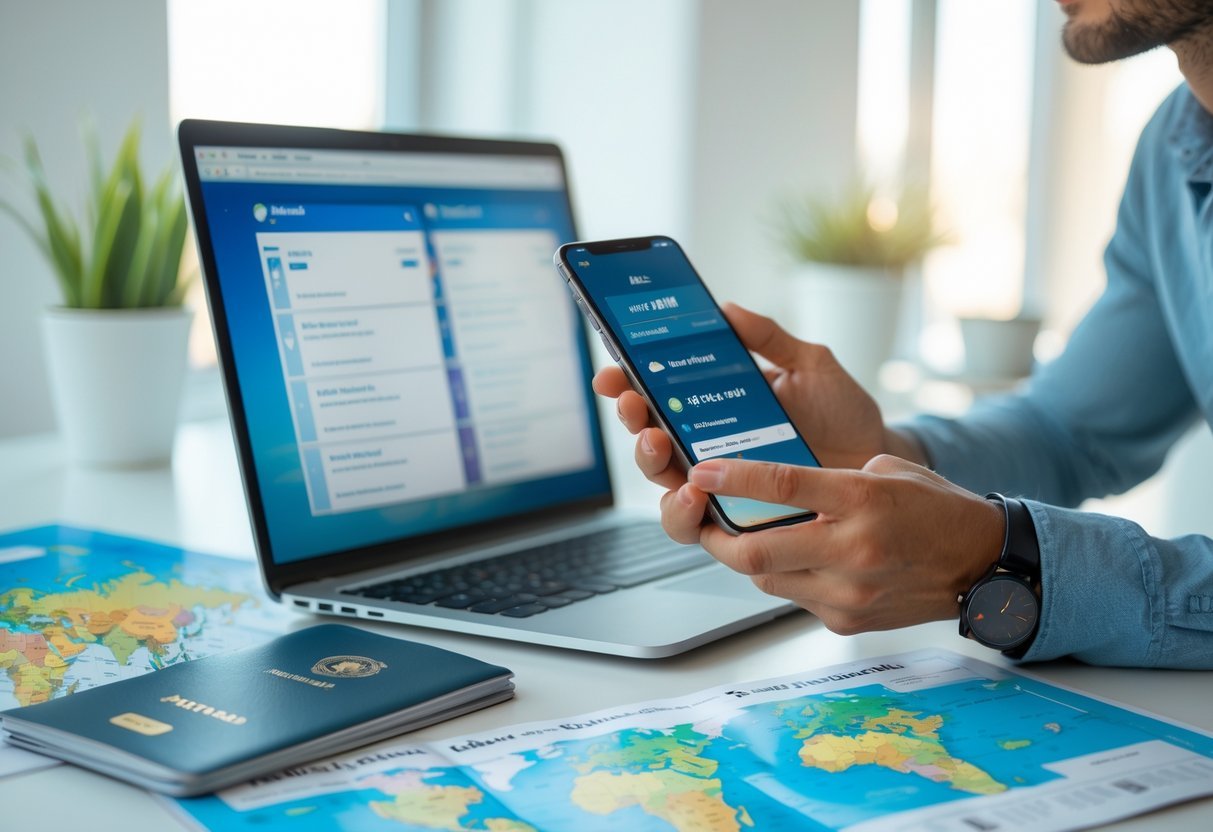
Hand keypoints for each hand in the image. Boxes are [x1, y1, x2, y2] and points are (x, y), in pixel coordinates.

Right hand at [591, 304, 925, 497]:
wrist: (878, 460)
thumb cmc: (842, 413)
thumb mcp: (809, 363)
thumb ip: (768, 338)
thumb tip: (726, 309)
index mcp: (713, 407)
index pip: (657, 396)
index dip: (626, 385)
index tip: (612, 374)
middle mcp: (708, 449)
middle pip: (649, 440)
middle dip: (634, 423)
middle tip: (638, 408)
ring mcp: (721, 486)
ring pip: (664, 486)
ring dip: (651, 467)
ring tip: (661, 447)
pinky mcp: (737, 520)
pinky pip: (697, 524)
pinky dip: (685, 511)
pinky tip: (696, 492)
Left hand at [666, 455, 1003, 633]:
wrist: (983, 564)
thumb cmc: (935, 510)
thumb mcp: (884, 473)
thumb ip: (829, 480)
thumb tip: (774, 488)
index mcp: (862, 500)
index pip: (782, 486)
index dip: (733, 480)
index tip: (700, 472)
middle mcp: (852, 550)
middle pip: (755, 553)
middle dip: (717, 539)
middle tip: (705, 524)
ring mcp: (849, 592)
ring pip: (767, 580)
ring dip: (748, 561)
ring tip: (745, 539)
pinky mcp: (847, 621)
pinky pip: (794, 598)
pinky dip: (785, 578)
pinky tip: (794, 562)